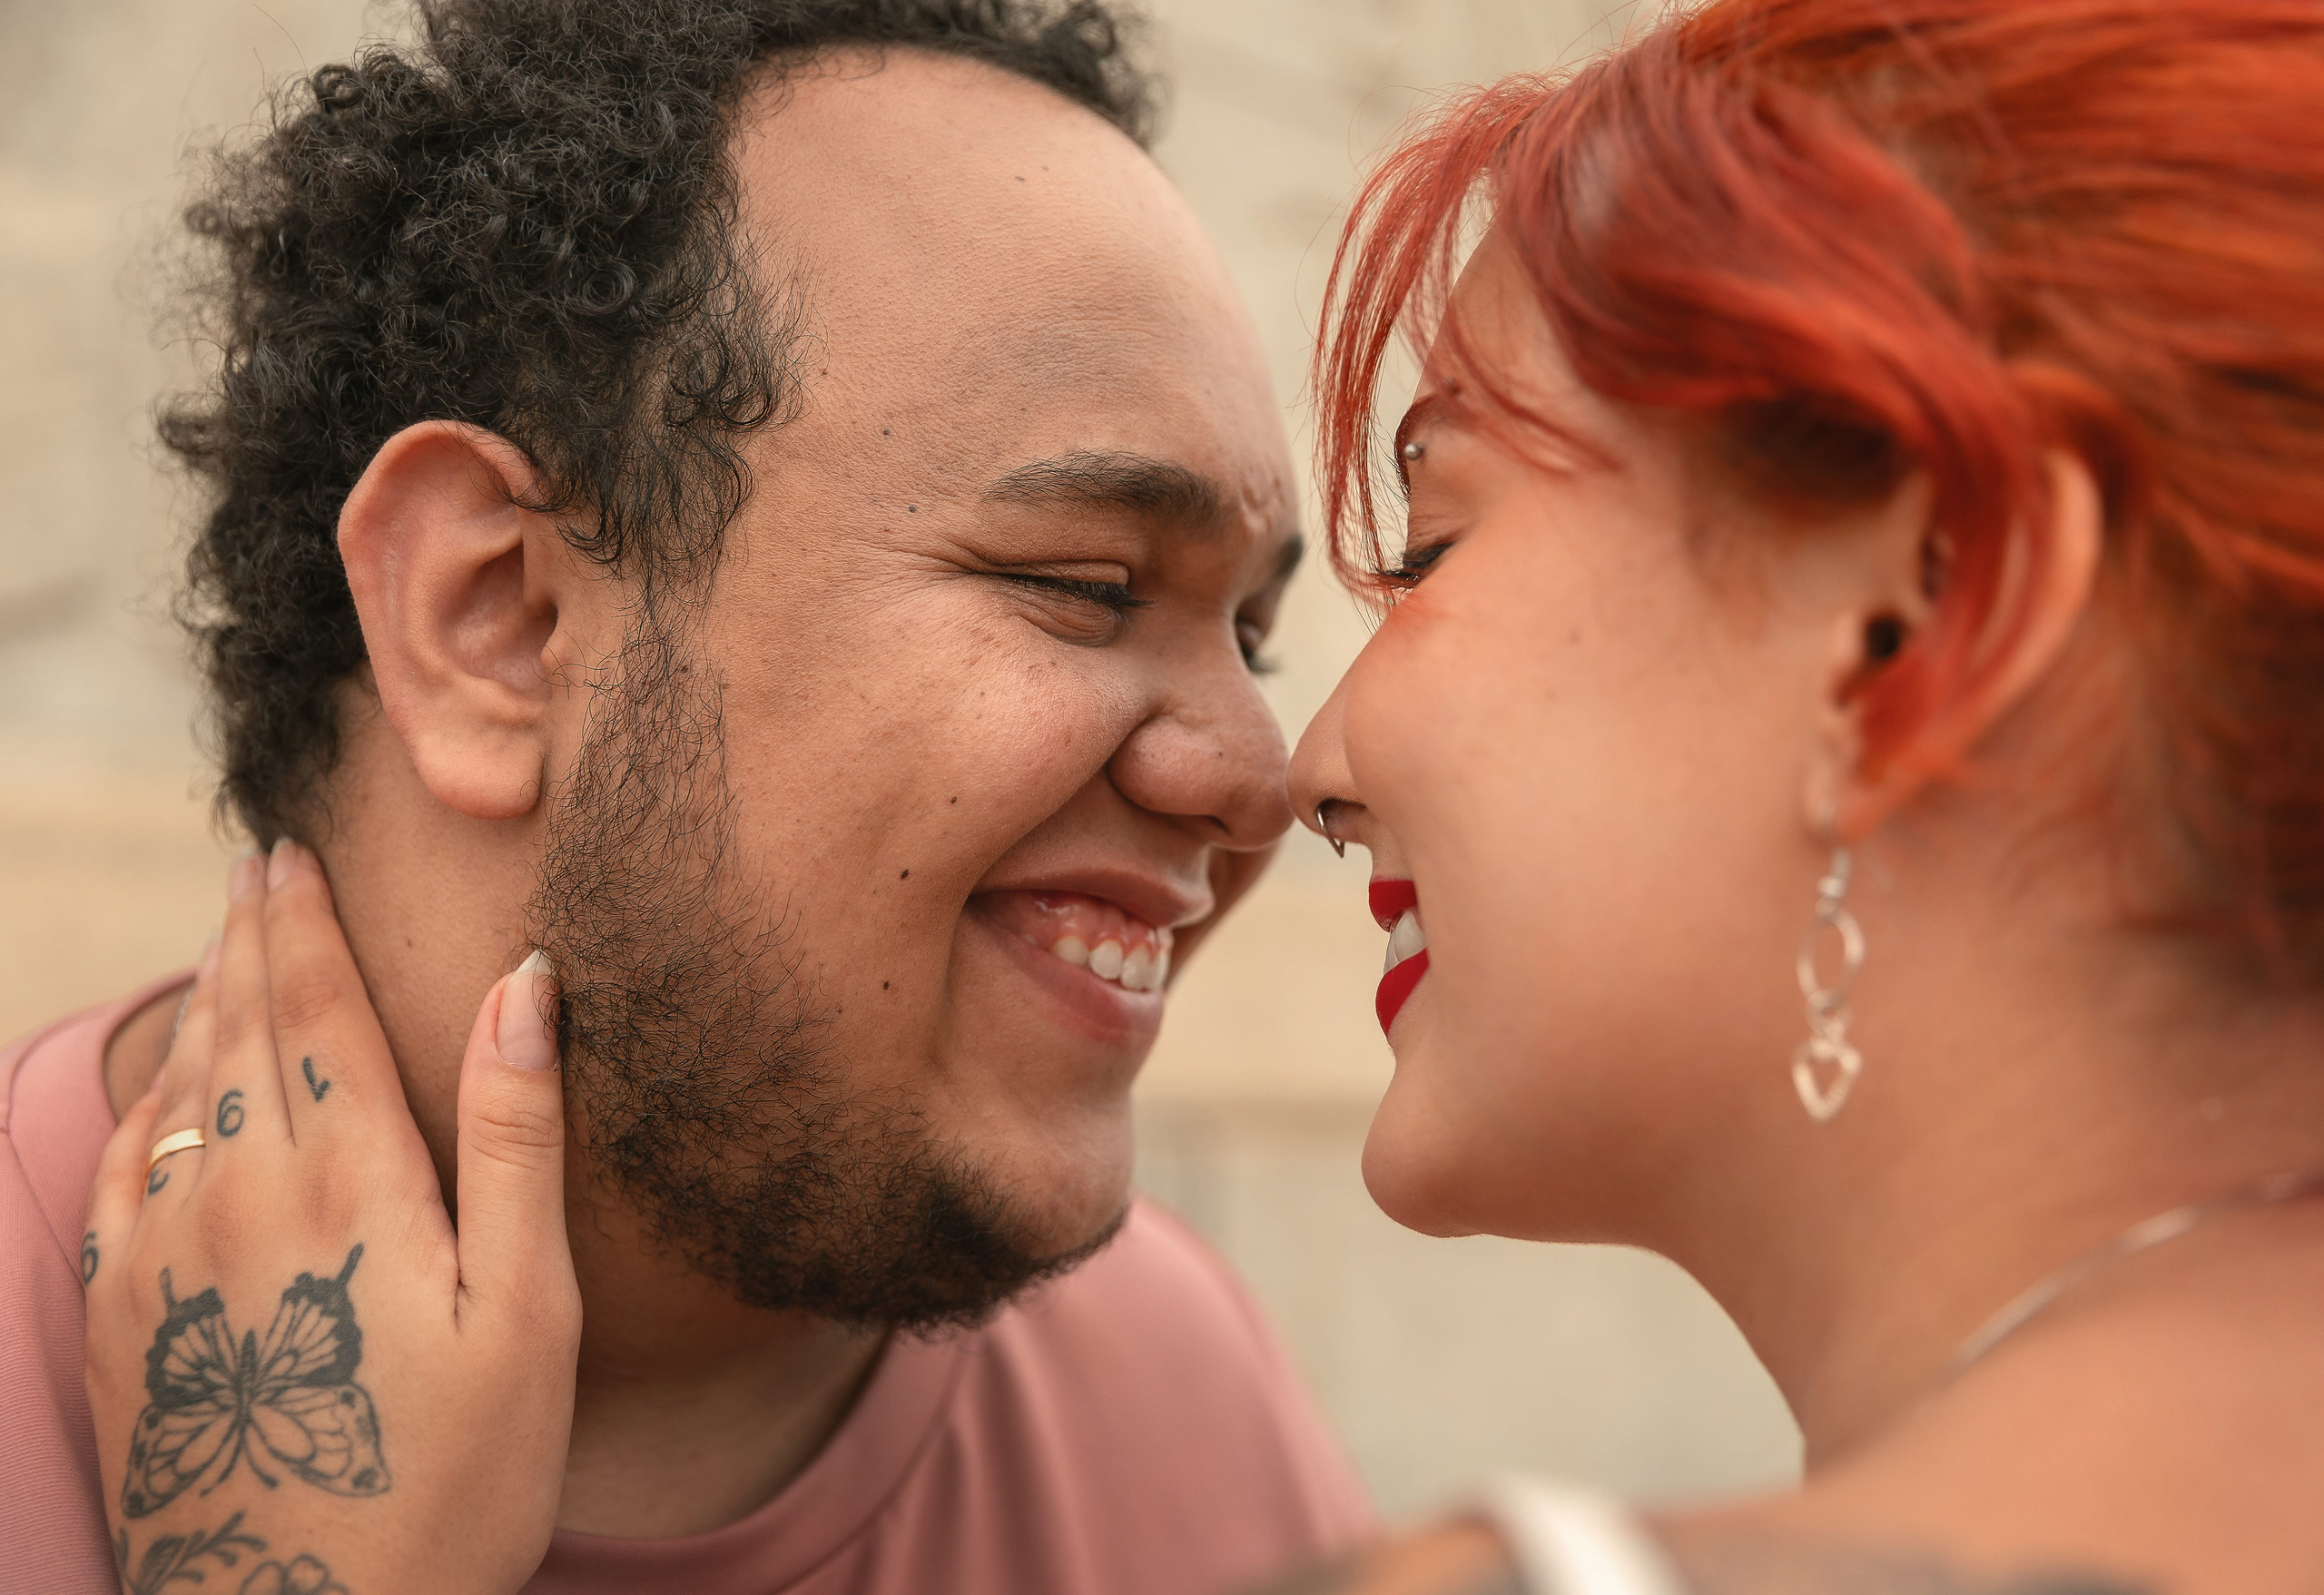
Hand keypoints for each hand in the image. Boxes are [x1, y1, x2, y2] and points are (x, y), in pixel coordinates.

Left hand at [83, 842, 579, 1594]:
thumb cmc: (453, 1479)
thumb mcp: (529, 1314)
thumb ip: (518, 1139)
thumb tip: (525, 985)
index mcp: (350, 1181)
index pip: (312, 1009)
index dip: (303, 921)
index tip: (291, 851)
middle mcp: (240, 1197)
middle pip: (236, 1030)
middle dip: (248, 937)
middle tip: (255, 866)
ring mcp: (165, 1259)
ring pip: (176, 1093)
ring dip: (198, 1005)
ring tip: (219, 946)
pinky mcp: (125, 1321)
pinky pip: (120, 1176)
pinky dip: (144, 1106)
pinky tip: (161, 1095)